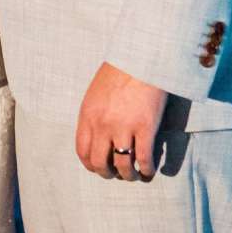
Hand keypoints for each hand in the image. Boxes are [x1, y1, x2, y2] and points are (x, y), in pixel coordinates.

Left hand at [76, 63, 167, 180]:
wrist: (142, 56)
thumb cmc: (120, 71)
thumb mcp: (96, 93)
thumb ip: (94, 115)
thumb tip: (97, 136)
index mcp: (87, 115)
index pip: (82, 151)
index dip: (90, 165)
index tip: (98, 168)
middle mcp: (102, 125)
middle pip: (99, 162)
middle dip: (107, 173)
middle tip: (116, 174)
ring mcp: (124, 127)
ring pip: (122, 165)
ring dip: (128, 175)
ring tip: (134, 176)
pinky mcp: (145, 127)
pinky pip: (144, 158)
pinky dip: (147, 169)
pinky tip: (149, 171)